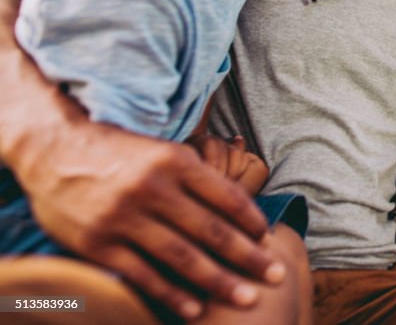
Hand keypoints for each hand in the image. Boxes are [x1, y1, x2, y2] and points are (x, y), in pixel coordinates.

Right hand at [15, 119, 284, 319]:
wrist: (56, 150)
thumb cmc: (121, 151)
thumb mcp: (162, 150)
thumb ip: (197, 175)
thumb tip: (240, 206)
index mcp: (175, 161)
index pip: (226, 195)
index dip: (252, 219)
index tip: (269, 238)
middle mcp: (153, 188)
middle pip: (211, 230)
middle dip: (248, 256)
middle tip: (276, 274)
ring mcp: (124, 218)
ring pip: (182, 257)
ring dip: (219, 281)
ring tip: (247, 298)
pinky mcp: (99, 243)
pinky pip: (143, 274)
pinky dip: (172, 294)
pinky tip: (196, 308)